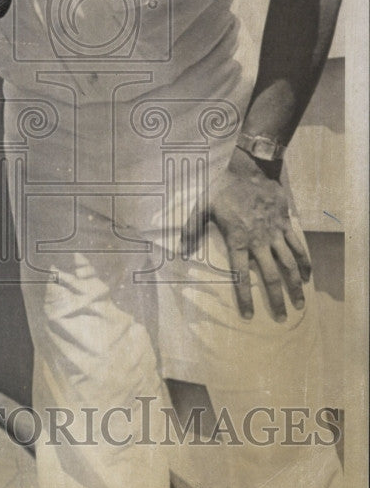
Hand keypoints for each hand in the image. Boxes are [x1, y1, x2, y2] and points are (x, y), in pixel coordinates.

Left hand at [181, 147, 310, 321]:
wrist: (251, 169)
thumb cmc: (224, 189)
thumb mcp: (201, 206)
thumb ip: (191, 228)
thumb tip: (180, 249)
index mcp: (238, 240)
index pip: (241, 276)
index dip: (245, 297)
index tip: (249, 316)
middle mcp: (259, 241)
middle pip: (271, 276)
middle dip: (277, 299)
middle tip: (281, 318)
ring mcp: (275, 234)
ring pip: (289, 265)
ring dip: (295, 286)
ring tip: (299, 304)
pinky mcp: (286, 225)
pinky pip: (298, 247)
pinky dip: (304, 262)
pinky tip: (307, 276)